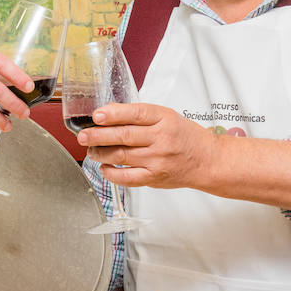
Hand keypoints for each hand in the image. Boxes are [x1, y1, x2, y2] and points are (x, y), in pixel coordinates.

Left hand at [78, 102, 217, 189]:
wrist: (207, 160)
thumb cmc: (185, 137)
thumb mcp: (167, 117)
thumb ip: (140, 115)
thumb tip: (108, 112)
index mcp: (164, 119)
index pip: (136, 114)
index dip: (113, 114)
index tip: (97, 115)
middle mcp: (161, 139)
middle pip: (124, 136)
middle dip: (98, 135)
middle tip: (83, 135)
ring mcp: (158, 160)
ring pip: (122, 156)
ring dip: (101, 153)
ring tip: (91, 149)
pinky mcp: (155, 177)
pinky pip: (128, 178)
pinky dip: (112, 173)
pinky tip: (104, 167)